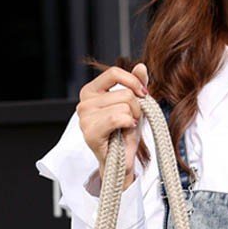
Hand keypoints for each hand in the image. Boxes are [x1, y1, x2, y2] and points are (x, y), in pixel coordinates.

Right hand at [77, 63, 148, 189]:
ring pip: (124, 106)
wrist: (121, 161)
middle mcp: (84, 102)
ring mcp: (84, 118)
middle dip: (136, 109)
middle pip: (125, 93)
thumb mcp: (135, 105)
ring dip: (133, 119)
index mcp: (91, 91)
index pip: (114, 73)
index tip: (143, 95)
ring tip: (125, 130)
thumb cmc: (125, 133)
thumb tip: (141, 66)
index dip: (133, 82)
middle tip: (130, 122)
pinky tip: (123, 134)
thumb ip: (136, 85)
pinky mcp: (90, 132)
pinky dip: (128, 125)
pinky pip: (118, 118)